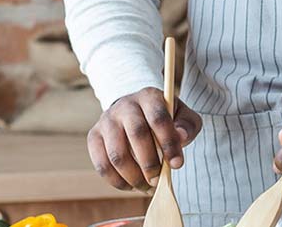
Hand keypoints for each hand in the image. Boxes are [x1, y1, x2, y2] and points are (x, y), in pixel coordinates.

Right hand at [86, 88, 201, 190]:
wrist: (137, 113)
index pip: (158, 118)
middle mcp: (125, 105)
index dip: (169, 143)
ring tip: (147, 186)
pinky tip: (131, 185)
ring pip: (117, 154)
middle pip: (136, 135)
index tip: (177, 164)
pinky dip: (117, 181)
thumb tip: (181, 136)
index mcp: (148, 96)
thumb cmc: (164, 119)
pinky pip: (102, 165)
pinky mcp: (94, 136)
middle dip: (150, 163)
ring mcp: (106, 120)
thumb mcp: (182, 116)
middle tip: (158, 179)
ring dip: (134, 177)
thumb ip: (187, 126)